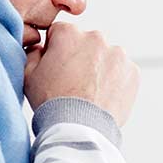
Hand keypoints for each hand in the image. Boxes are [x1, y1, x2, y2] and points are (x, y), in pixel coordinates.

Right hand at [23, 22, 139, 125]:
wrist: (79, 129)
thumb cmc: (52, 103)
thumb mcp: (29, 76)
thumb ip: (33, 54)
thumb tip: (41, 49)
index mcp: (68, 34)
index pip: (60, 33)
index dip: (56, 50)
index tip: (57, 67)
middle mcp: (95, 37)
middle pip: (86, 43)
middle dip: (81, 57)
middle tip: (74, 83)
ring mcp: (117, 54)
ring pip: (106, 57)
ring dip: (100, 68)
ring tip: (90, 92)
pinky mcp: (132, 71)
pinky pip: (122, 72)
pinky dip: (115, 81)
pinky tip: (103, 96)